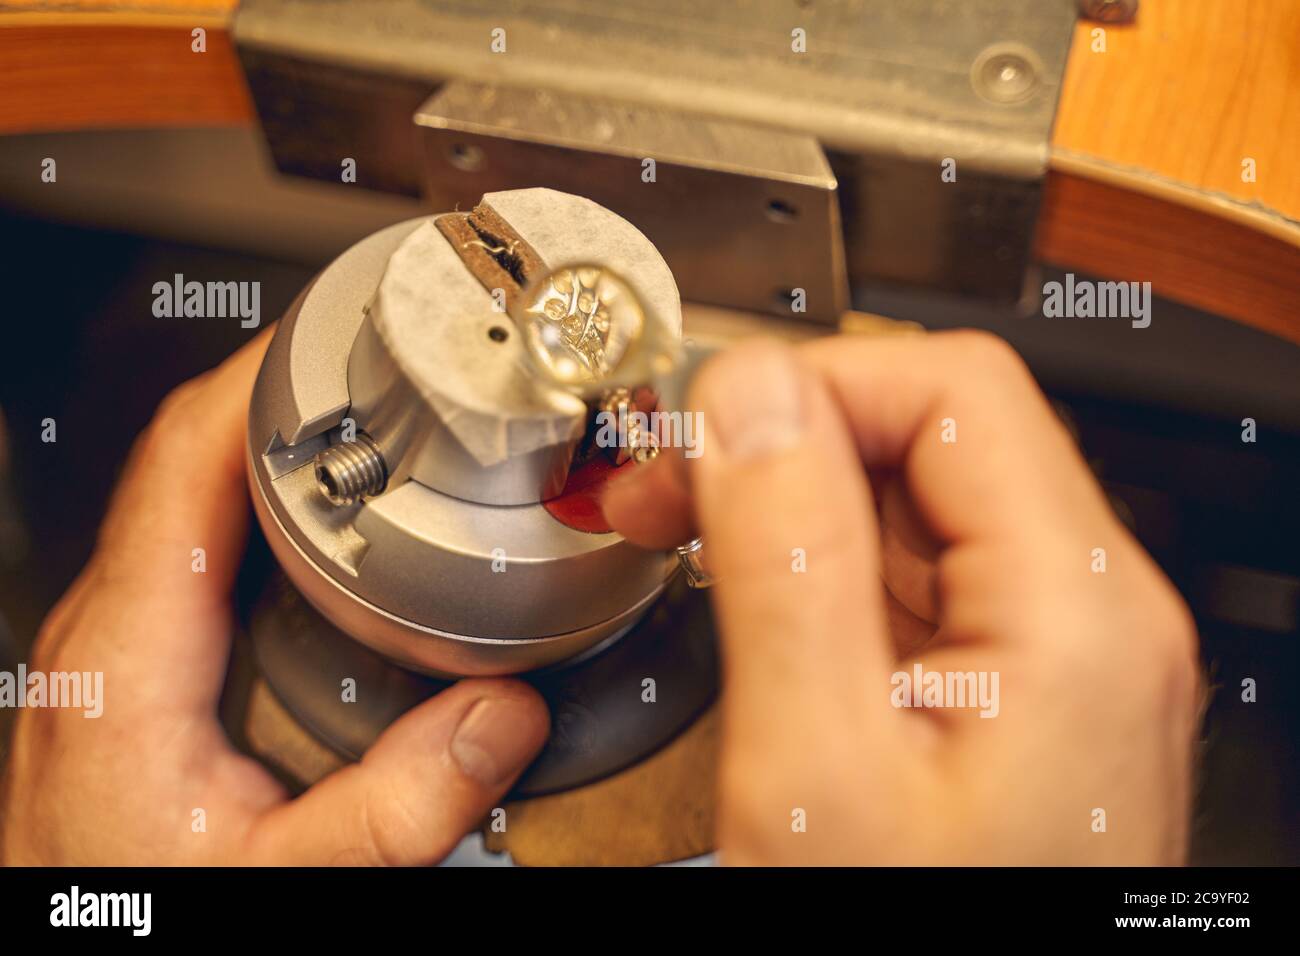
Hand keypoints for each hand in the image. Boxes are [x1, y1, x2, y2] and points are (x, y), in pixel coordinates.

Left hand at [0, 335, 548, 864]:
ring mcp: (119, 635)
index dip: (261, 375)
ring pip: (194, 491)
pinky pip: (199, 538)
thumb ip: (394, 808)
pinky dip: (265, 501)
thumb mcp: (276, 880)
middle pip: (193, 452)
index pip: (185, 454)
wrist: (66, 939)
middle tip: (386, 366)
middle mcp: (110, 623)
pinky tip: (330, 517)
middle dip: (289, 390)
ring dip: (276, 441)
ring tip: (372, 417)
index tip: (340, 335)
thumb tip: (502, 718)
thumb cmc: (130, 907)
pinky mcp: (138, 655)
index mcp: (126, 648)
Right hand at [604, 331, 1199, 864]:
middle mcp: (1083, 612)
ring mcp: (1047, 650)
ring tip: (683, 526)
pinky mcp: (1002, 684)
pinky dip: (817, 558)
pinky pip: (908, 574)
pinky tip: (751, 587)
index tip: (702, 430)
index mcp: (1071, 606)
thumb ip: (786, 556)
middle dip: (785, 435)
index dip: (813, 385)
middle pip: (931, 433)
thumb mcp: (819, 761)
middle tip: (666, 480)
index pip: (947, 390)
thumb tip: (748, 398)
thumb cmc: (914, 938)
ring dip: (791, 492)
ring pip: (912, 498)